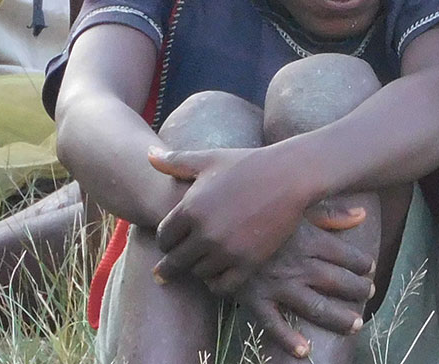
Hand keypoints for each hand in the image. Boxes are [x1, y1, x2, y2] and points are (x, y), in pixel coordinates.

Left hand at [148, 145, 316, 292]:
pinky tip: (220, 273)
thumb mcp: (209, 159)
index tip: (172, 241)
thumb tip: (148, 153)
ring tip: (202, 263)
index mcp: (190, 208)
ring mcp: (227, 249)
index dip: (166, 240)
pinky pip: (222, 286)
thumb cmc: (248, 163)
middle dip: (174, 262)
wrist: (290, 175)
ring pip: (199, 273)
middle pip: (176, 261)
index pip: (163, 238)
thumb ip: (175, 161)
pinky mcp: (248, 262)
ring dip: (198, 269)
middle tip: (171, 267)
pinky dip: (217, 283)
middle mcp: (205, 232)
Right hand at [234, 204, 375, 357]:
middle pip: (335, 281)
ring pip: (314, 306)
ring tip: (356, 324)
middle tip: (370, 294)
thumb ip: (331, 214)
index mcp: (307, 239)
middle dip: (357, 289)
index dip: (361, 263)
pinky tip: (304, 350)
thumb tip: (362, 214)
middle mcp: (296, 264)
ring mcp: (276, 284)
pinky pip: (273, 324)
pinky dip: (288, 340)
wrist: (216, 224)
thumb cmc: (259, 212)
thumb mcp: (296, 208)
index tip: (370, 268)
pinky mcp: (254, 298)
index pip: (344, 255)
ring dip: (338, 317)